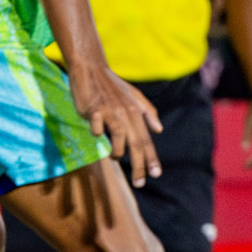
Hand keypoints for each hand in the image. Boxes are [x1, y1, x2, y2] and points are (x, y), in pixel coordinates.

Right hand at [69, 65, 162, 187]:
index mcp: (136, 112)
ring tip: (114, 157)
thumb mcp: (134, 97)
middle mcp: (126, 113)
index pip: (146, 139)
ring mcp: (110, 110)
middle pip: (137, 142)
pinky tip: (98, 134)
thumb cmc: (111, 86)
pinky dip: (99, 132)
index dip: (152, 157)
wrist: (91, 68)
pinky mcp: (93, 108)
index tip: (156, 174)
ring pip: (120, 135)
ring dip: (118, 151)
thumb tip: (160, 129)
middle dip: (140, 165)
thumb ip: (148, 112)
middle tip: (140, 183)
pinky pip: (98, 125)